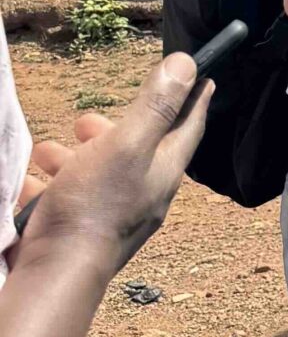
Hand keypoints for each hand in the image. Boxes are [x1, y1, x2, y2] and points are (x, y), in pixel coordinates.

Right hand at [16, 53, 209, 282]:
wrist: (57, 271)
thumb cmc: (95, 205)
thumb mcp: (127, 144)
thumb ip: (156, 106)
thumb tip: (186, 65)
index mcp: (163, 171)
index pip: (188, 127)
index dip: (195, 100)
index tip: (206, 78)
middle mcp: (144, 194)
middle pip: (136, 150)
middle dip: (114, 128)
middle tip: (86, 121)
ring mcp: (111, 215)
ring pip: (95, 173)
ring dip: (73, 156)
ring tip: (50, 150)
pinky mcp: (79, 230)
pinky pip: (64, 200)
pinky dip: (49, 186)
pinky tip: (31, 180)